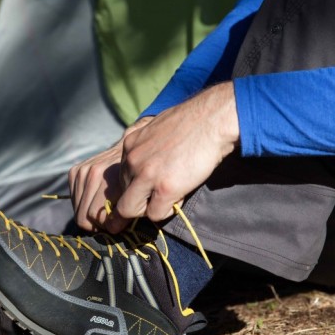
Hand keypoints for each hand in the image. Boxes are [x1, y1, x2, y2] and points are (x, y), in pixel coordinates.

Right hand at [69, 116, 152, 231]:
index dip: (109, 227)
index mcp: (114, 180)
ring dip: (90, 214)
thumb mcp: (144, 191)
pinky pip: (74, 200)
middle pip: (85, 217)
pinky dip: (84, 203)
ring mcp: (83, 171)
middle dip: (98, 224)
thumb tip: (115, 228)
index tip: (118, 226)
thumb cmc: (142, 173)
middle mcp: (95, 174)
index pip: (99, 218)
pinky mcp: (75, 171)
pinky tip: (97, 199)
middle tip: (111, 220)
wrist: (132, 146)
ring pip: (78, 211)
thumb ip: (131, 209)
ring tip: (105, 209)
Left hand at [117, 81, 239, 221]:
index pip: (121, 177)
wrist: (213, 120)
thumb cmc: (193, 123)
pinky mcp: (164, 188)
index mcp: (129, 145)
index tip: (149, 187)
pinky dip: (168, 210)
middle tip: (159, 196)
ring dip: (149, 208)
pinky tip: (181, 195)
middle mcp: (132, 160)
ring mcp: (146, 175)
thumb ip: (145, 147)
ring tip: (171, 195)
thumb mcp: (156, 129)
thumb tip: (146, 162)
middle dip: (139, 201)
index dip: (136, 186)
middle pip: (121, 196)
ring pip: (130, 210)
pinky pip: (155, 214)